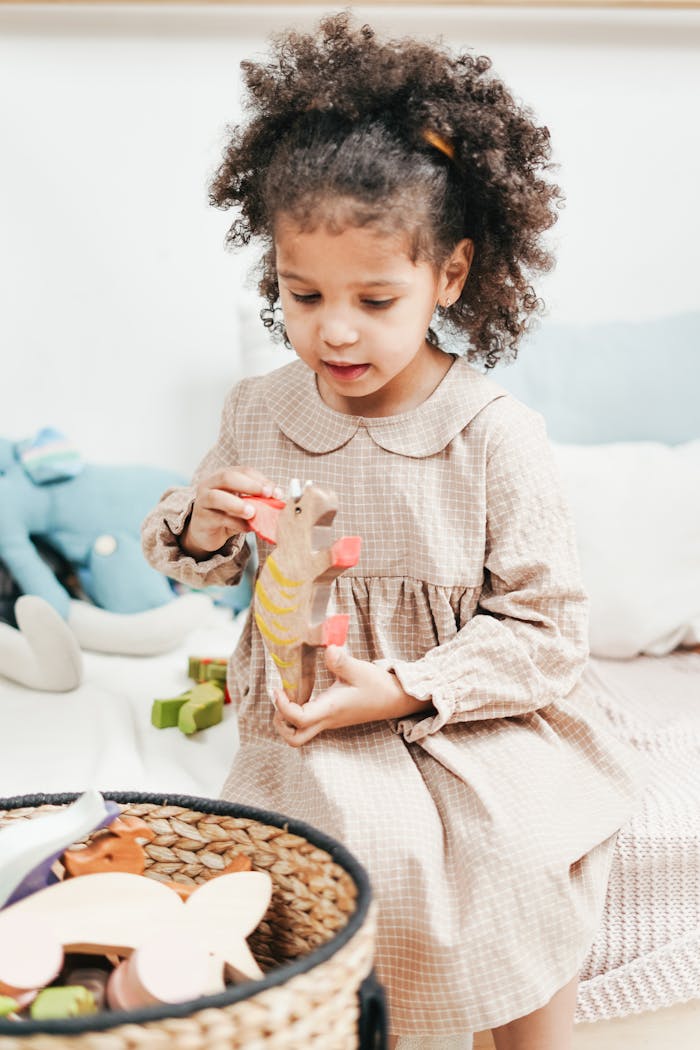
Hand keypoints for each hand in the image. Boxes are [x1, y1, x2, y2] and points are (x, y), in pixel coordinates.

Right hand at [181, 466, 281, 557]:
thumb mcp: (243, 503)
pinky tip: (247, 528)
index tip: (276, 492)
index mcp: (223, 475)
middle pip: (227, 477)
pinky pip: (218, 519)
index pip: (243, 471)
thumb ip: (257, 499)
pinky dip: (235, 523)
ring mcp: (202, 501)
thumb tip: (278, 499)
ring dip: (237, 504)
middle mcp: (210, 484)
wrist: (207, 532)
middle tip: (267, 495)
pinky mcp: (202, 519)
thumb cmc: (227, 513)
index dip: (261, 480)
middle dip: (249, 485)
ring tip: (252, 513)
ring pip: (216, 497)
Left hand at [272, 645, 425, 746]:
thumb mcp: (360, 670)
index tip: (278, 687)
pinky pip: (308, 722)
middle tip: (279, 698)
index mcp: (331, 710)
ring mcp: (329, 720)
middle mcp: (327, 719)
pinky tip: (300, 692)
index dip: (283, 707)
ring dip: (287, 719)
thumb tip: (328, 648)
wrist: (395, 699)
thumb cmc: (378, 687)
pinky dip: (297, 712)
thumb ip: (341, 661)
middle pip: (294, 738)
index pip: (299, 719)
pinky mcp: (332, 716)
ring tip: (287, 694)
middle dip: (280, 723)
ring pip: (300, 733)